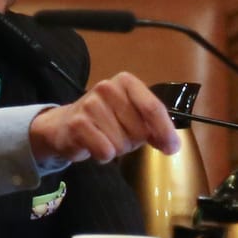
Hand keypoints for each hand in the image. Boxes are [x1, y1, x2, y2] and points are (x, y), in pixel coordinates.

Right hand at [28, 72, 181, 165]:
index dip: (165, 131)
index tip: (172, 148)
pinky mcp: (78, 123)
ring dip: (116, 149)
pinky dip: (102, 155)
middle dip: (133, 141)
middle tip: (118, 135)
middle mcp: (108, 88)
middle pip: (139, 130)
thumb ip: (154, 127)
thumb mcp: (133, 117)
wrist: (65, 124)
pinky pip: (105, 151)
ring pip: (122, 144)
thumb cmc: (106, 120)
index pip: (153, 108)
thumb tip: (172, 145)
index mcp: (126, 82)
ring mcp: (91, 104)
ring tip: (104, 138)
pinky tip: (93, 145)